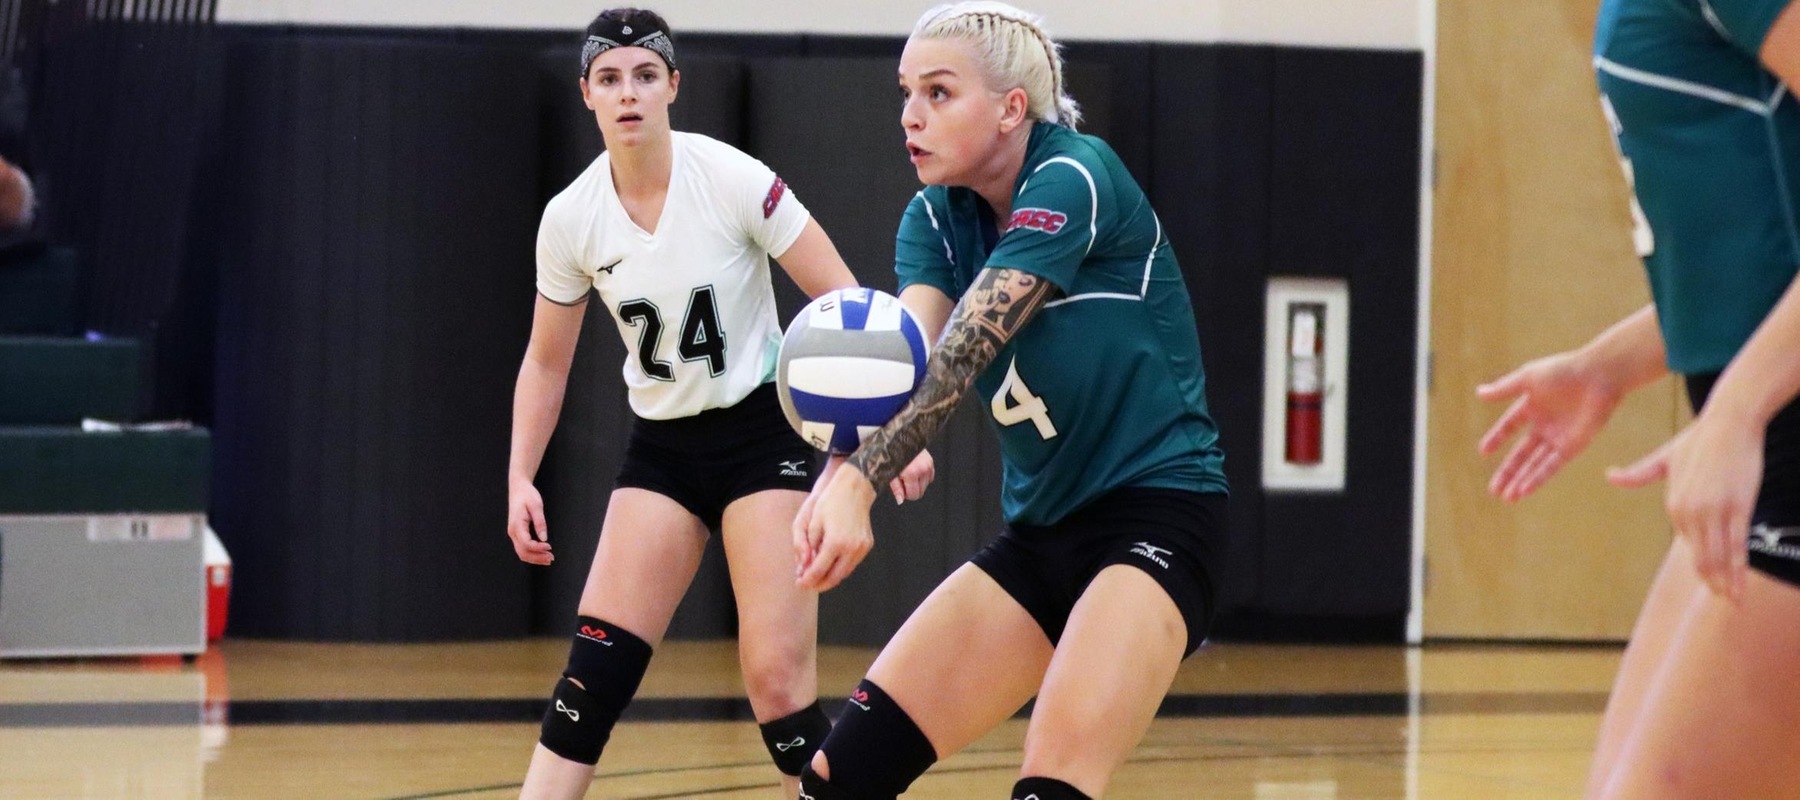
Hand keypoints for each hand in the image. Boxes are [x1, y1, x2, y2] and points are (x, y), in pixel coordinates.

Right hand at [507, 478, 553, 565]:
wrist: (518, 488)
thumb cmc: (527, 495)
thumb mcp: (536, 506)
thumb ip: (540, 522)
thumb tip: (544, 538)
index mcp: (516, 525)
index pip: (526, 543)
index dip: (538, 548)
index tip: (549, 547)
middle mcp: (513, 532)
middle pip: (523, 552)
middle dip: (537, 558)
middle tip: (551, 558)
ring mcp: (513, 534)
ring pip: (521, 553)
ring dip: (535, 558)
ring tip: (548, 559)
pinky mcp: (517, 533)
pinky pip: (522, 548)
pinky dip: (532, 554)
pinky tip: (542, 554)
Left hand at [796, 464, 876, 591]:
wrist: (854, 488)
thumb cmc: (829, 502)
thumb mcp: (810, 522)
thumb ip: (804, 547)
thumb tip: (802, 569)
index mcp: (834, 542)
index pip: (818, 570)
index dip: (807, 580)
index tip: (798, 584)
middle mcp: (851, 548)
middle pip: (834, 578)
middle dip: (819, 584)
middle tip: (807, 584)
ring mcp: (862, 548)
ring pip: (844, 573)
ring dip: (830, 578)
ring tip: (817, 576)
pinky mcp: (867, 545)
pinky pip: (852, 564)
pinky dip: (840, 568)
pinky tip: (830, 564)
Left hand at [889, 448, 935, 503]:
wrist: (899, 439)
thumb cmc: (892, 454)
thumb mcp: (890, 472)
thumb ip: (896, 488)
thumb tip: (900, 500)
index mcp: (911, 473)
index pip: (914, 495)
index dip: (906, 495)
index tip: (901, 489)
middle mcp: (922, 469)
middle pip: (921, 492)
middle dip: (911, 489)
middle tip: (902, 480)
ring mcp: (928, 465)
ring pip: (926, 485)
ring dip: (917, 483)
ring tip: (907, 473)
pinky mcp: (931, 462)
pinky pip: (929, 477)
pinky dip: (923, 477)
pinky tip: (914, 470)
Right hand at [1477, 350, 1627, 500]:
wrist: (1598, 376)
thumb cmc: (1563, 371)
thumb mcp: (1528, 378)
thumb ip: (1504, 389)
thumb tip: (1479, 393)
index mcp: (1533, 406)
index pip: (1510, 426)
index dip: (1497, 438)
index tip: (1483, 452)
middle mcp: (1545, 425)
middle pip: (1522, 454)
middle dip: (1508, 472)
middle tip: (1493, 491)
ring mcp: (1559, 438)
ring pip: (1535, 464)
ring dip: (1521, 481)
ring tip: (1507, 498)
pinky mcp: (1573, 446)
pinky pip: (1552, 466)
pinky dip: (1538, 478)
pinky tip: (1524, 490)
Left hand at [1608, 411, 1763, 601]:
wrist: (1728, 420)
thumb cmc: (1699, 438)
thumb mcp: (1664, 457)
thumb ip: (1639, 473)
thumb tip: (1609, 476)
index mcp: (1673, 503)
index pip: (1686, 540)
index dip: (1700, 555)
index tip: (1710, 574)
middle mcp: (1689, 511)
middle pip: (1700, 555)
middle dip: (1711, 579)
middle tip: (1720, 598)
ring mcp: (1714, 510)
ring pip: (1717, 556)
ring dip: (1725, 581)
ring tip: (1731, 600)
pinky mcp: (1738, 507)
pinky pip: (1737, 546)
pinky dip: (1738, 569)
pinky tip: (1739, 586)